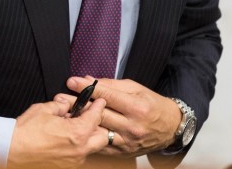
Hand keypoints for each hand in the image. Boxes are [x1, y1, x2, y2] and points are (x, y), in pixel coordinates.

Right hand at [8, 96, 108, 167]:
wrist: (10, 150)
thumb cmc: (26, 131)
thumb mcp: (45, 109)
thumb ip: (61, 105)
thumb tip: (67, 105)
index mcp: (77, 134)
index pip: (96, 117)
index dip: (98, 107)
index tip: (99, 102)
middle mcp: (80, 151)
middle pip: (102, 138)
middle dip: (99, 125)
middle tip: (89, 116)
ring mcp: (73, 162)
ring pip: (91, 148)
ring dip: (88, 137)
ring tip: (75, 128)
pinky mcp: (66, 167)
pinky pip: (79, 156)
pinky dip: (77, 147)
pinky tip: (66, 139)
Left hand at [66, 76, 181, 156]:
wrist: (171, 128)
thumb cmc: (153, 104)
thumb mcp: (136, 88)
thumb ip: (112, 85)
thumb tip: (89, 79)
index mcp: (137, 108)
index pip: (107, 96)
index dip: (87, 88)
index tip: (71, 81)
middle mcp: (132, 126)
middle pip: (99, 115)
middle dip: (77, 104)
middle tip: (60, 97)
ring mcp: (127, 142)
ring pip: (97, 131)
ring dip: (78, 122)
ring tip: (63, 114)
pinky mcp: (123, 152)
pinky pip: (101, 145)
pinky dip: (88, 137)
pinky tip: (75, 129)